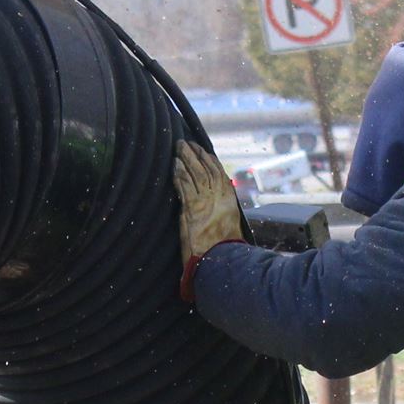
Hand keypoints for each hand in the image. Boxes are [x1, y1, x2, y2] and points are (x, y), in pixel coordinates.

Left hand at [174, 140, 245, 298]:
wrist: (220, 260)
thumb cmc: (224, 249)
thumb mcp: (227, 227)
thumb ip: (218, 212)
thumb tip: (212, 203)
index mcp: (229, 201)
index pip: (219, 174)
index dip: (210, 161)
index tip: (204, 151)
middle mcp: (218, 198)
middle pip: (206, 170)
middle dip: (196, 155)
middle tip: (186, 143)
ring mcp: (205, 202)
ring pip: (195, 174)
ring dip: (186, 159)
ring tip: (178, 148)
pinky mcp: (193, 209)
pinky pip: (185, 186)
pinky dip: (180, 174)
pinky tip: (174, 165)